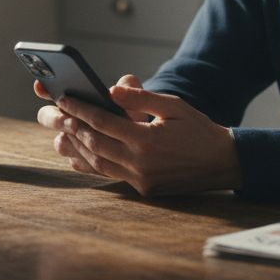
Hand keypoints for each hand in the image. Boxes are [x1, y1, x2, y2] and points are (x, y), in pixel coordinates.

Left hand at [35, 76, 240, 196]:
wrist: (224, 163)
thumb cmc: (199, 130)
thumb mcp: (174, 106)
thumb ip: (141, 98)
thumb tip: (111, 89)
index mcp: (147, 140)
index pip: (104, 122)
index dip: (80, 109)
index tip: (64, 98)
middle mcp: (140, 163)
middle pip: (94, 144)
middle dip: (72, 127)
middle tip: (54, 114)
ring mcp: (141, 180)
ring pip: (98, 163)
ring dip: (77, 147)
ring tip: (60, 133)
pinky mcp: (144, 190)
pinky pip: (110, 176)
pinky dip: (92, 164)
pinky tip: (80, 154)